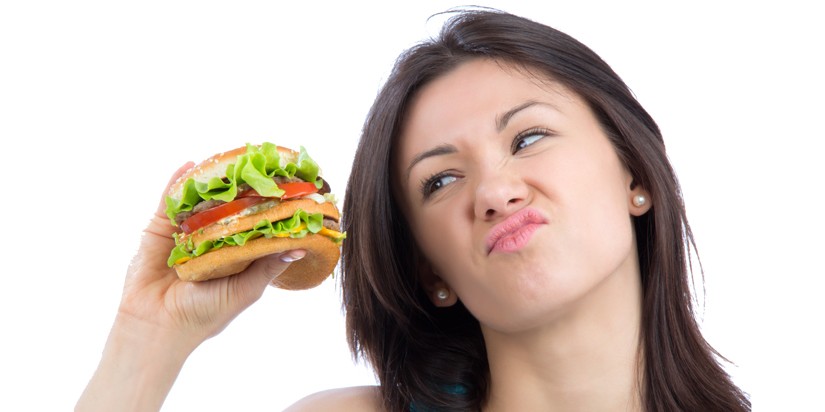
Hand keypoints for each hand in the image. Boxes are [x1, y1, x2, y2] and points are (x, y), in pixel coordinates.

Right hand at [119, 161, 305, 346]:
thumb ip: (268, 266)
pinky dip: (178, 182)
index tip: (283, 188)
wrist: (157, 326)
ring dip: (211, 181)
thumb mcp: (245, 290)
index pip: (252, 224)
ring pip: (199, 201)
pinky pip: (169, 202)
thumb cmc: (205, 314)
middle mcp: (210, 240)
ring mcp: (184, 233)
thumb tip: (301, 247)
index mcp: (233, 255)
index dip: (266, 207)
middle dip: (240, 187)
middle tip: (258, 164)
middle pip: (226, 207)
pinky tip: (190, 166)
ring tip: (227, 158)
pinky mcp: (159, 230)